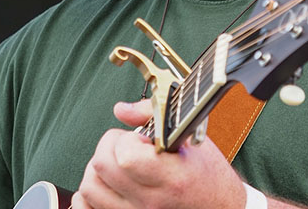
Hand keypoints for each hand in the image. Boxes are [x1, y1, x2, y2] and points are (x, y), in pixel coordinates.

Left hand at [72, 100, 246, 208]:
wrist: (219, 208)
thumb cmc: (207, 174)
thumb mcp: (191, 138)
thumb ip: (153, 117)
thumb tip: (121, 109)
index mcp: (172, 177)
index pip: (126, 157)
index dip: (127, 140)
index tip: (140, 138)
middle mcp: (151, 201)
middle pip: (101, 168)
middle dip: (109, 146)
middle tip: (128, 145)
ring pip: (89, 188)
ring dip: (98, 170)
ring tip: (119, 164)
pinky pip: (88, 208)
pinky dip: (90, 194)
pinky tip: (108, 184)